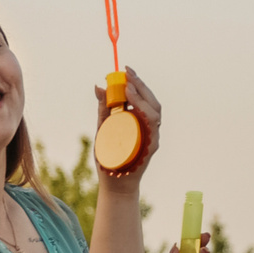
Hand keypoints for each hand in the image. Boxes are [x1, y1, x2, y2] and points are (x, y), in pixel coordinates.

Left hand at [93, 68, 161, 184]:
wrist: (114, 183)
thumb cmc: (110, 156)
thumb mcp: (103, 127)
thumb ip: (104, 108)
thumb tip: (98, 86)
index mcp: (140, 120)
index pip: (144, 96)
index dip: (137, 82)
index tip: (126, 70)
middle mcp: (150, 127)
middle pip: (152, 101)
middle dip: (141, 86)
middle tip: (127, 76)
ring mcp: (152, 137)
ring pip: (155, 113)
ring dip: (143, 99)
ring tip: (128, 89)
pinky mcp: (150, 148)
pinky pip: (152, 130)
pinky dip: (146, 117)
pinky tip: (135, 109)